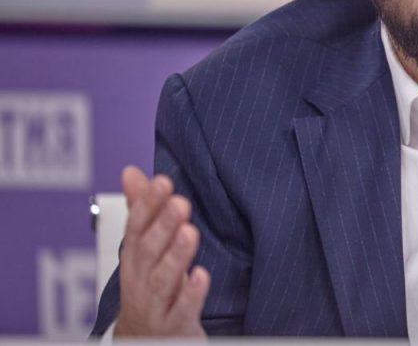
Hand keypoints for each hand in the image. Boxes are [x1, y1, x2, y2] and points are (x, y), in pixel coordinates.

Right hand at [113, 165, 209, 337]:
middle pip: (148, 252)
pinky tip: (202, 275)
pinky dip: (191, 293)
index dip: (147, 205)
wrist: (145, 342)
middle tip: (179, 202)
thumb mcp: (143, 249)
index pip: (136, 228)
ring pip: (162, 280)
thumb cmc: (148, 289)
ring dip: (175, 256)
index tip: (162, 182)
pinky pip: (182, 310)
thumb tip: (132, 172)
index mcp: (134, 259)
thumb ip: (141, 209)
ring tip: (189, 232)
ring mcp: (156, 305)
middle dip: (162, 226)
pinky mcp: (175, 325)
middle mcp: (140, 281)